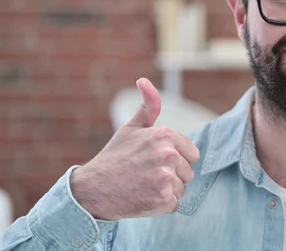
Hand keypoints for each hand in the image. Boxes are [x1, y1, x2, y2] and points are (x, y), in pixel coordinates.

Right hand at [70, 78, 199, 220]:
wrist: (92, 189)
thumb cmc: (114, 157)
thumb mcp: (131, 128)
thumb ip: (148, 106)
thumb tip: (144, 80)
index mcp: (166, 136)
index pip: (192, 154)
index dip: (176, 160)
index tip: (155, 161)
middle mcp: (168, 155)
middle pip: (188, 173)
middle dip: (172, 176)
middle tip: (146, 175)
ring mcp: (165, 178)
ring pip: (181, 189)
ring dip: (166, 192)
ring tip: (144, 186)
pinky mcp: (162, 199)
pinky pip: (174, 204)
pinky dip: (160, 205)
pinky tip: (143, 197)